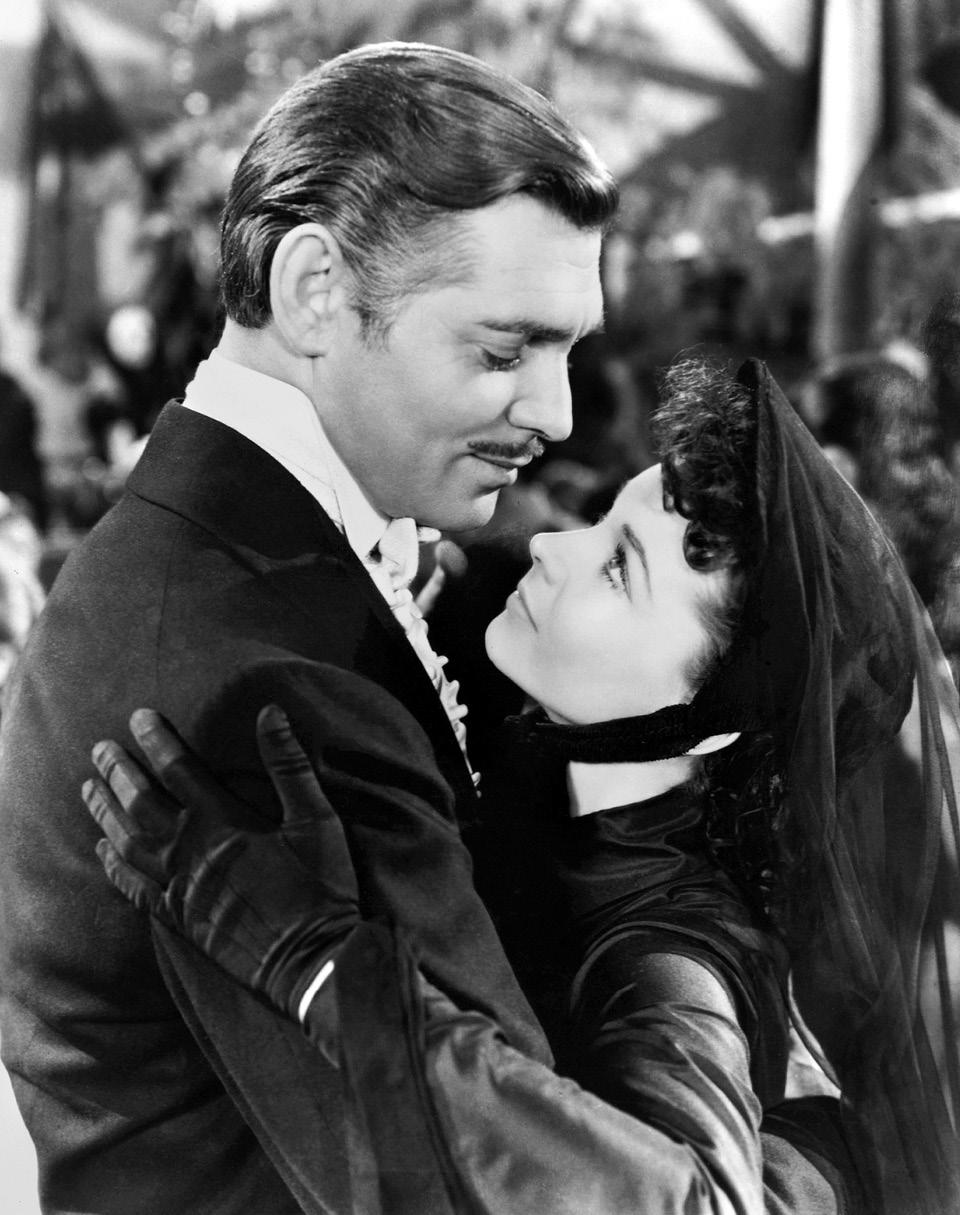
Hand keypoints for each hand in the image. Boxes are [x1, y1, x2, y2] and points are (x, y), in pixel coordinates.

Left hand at [82, 704, 358, 1020]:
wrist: (310, 960)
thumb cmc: (320, 886)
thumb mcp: (316, 819)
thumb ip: (289, 764)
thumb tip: (270, 712)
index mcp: (222, 822)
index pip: (178, 770)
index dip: (157, 741)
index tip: (138, 717)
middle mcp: (189, 852)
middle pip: (141, 803)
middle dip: (119, 772)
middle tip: (99, 749)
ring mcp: (178, 887)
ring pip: (128, 842)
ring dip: (105, 812)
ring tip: (88, 789)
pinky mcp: (177, 918)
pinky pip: (132, 887)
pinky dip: (113, 866)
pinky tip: (102, 852)